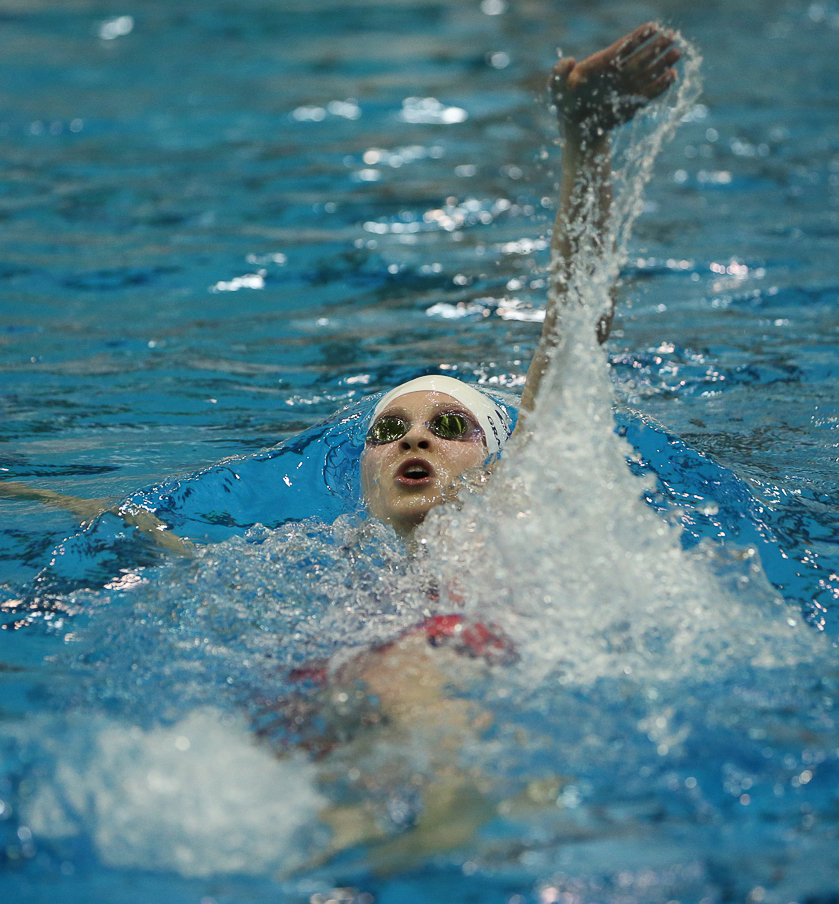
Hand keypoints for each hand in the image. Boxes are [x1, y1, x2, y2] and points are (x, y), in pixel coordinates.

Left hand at [550, 22, 680, 138]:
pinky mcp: (632, 102)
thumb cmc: (565, 103)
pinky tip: (672, 76)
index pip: (624, 47)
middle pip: (641, 56)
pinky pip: (649, 93)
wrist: (575, 126)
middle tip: (673, 35)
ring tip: (678, 52)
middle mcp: (618, 72)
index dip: (638, 37)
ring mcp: (627, 87)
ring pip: (649, 72)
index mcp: (603, 63)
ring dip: (664, 63)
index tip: (654, 26)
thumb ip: (559, 73)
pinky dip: (660, 86)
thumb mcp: (556, 88)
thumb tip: (569, 61)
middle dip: (657, 46)